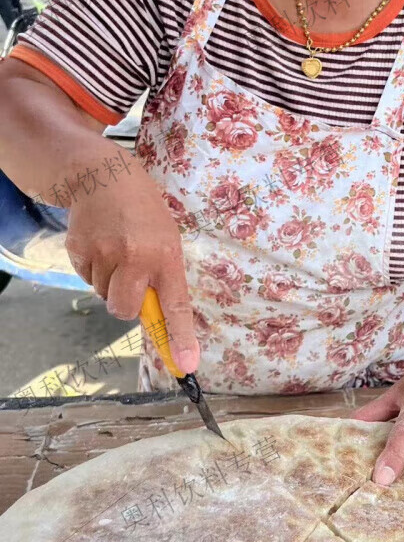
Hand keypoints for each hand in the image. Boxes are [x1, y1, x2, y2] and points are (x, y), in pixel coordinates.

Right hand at [65, 165, 198, 373]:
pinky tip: (101, 246)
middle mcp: (136, 257)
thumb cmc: (146, 215)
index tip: (186, 364)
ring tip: (118, 252)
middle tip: (131, 282)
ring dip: (110, 283)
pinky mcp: (79, 250)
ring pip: (103, 295)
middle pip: (125, 311)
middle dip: (126, 306)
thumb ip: (165, 279)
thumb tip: (160, 322)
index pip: (175, 306)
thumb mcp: (168, 241)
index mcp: (166, 256)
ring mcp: (104, 254)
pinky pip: (86, 279)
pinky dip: (94, 271)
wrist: (105, 177)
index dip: (179, 337)